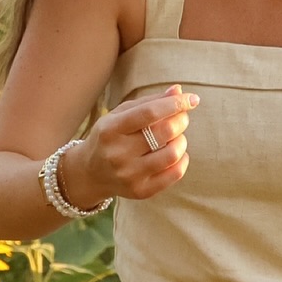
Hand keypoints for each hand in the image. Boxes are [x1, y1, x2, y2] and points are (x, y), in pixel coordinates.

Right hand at [63, 85, 197, 206]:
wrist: (90, 173)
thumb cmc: (111, 136)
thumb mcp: (121, 114)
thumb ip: (150, 102)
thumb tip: (179, 90)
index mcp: (110, 130)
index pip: (149, 113)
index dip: (175, 104)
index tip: (192, 99)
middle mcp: (117, 154)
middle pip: (164, 132)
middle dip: (181, 120)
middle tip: (181, 118)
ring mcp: (128, 175)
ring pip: (173, 153)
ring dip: (182, 140)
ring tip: (176, 137)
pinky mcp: (140, 191)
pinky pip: (175, 174)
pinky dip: (183, 160)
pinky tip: (176, 153)